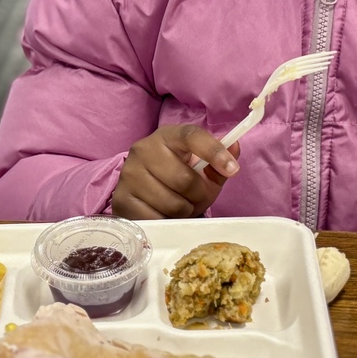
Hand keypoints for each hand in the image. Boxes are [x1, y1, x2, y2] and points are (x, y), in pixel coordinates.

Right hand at [112, 124, 239, 219]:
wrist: (140, 190)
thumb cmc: (177, 176)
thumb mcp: (200, 168)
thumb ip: (219, 161)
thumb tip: (235, 147)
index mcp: (167, 135)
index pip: (192, 136)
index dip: (214, 152)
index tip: (232, 170)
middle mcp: (144, 149)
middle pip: (185, 179)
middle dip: (199, 196)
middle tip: (197, 199)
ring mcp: (129, 173)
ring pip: (172, 203)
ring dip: (184, 211)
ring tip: (180, 206)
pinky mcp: (121, 198)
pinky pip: (156, 218)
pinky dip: (166, 222)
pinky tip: (163, 213)